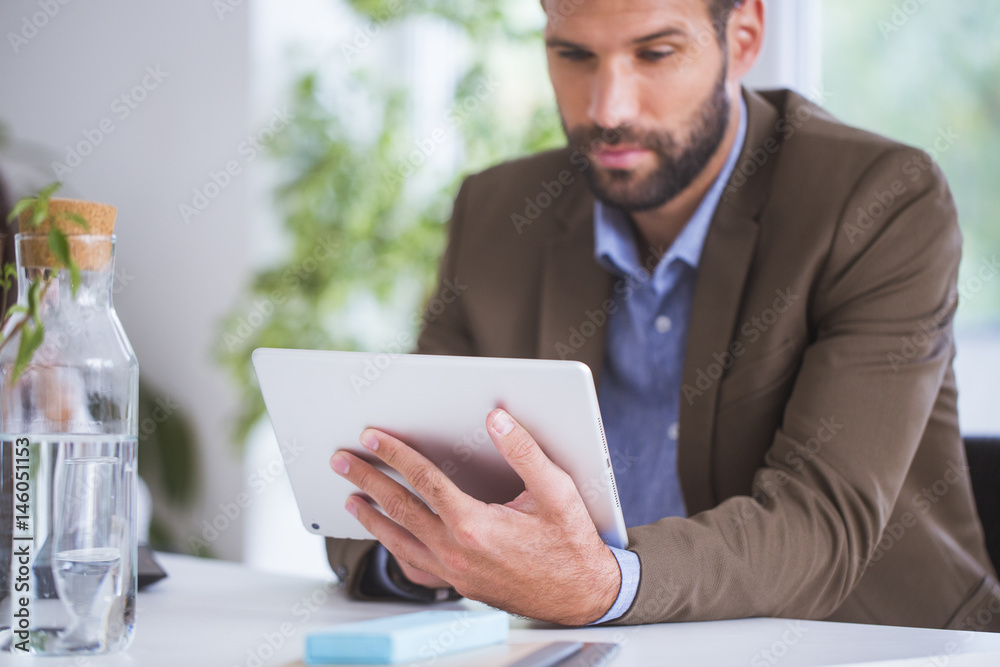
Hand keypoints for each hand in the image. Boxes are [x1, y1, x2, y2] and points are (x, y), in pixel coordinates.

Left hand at [329, 409, 620, 625]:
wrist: (582, 594)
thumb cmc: (571, 543)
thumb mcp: (556, 491)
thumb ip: (524, 452)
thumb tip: (497, 420)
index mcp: (474, 524)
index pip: (422, 480)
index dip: (394, 454)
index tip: (372, 437)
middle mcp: (456, 551)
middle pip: (399, 508)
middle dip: (367, 480)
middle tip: (342, 461)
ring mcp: (454, 572)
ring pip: (399, 541)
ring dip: (372, 517)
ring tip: (352, 498)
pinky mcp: (459, 585)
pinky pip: (415, 569)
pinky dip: (395, 551)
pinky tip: (388, 540)